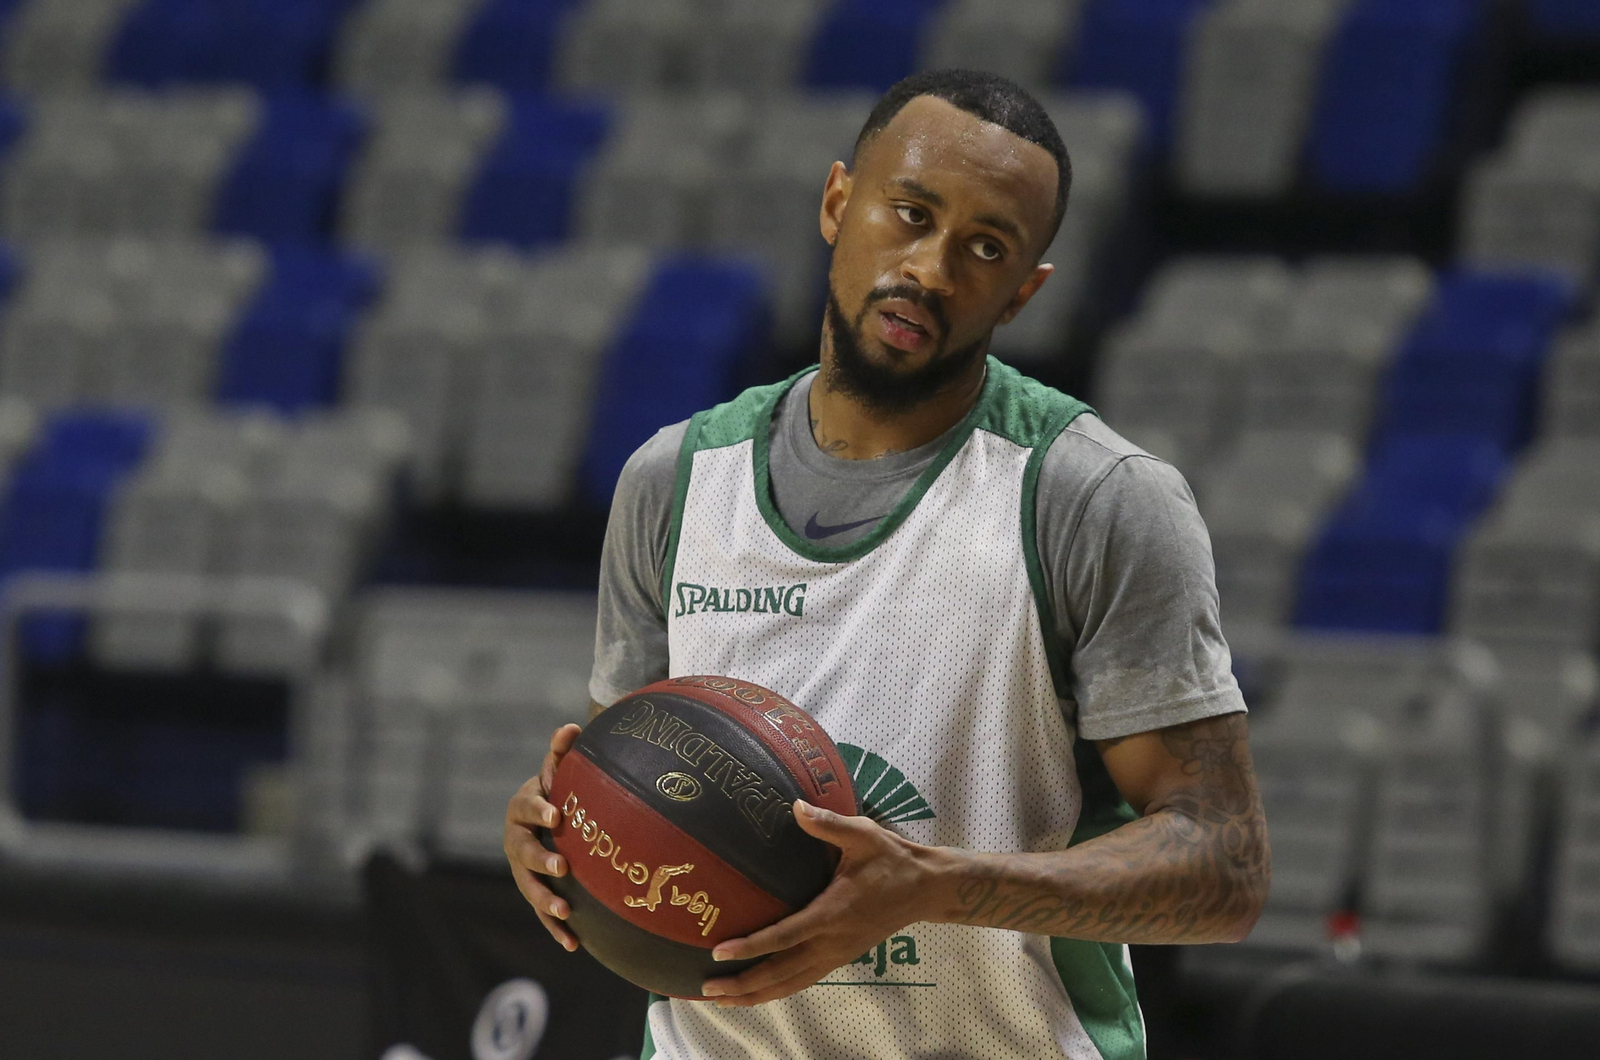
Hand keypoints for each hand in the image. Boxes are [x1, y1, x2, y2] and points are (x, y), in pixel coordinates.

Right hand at [504, 723, 582, 951]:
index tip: (557, 815)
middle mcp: (516, 840)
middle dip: (541, 859)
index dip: (539, 810)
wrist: (549, 817)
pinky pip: (542, 912)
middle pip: (524, 851)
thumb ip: (562, 752)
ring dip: (546, 900)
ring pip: (529, 886)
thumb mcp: (557, 772)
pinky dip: (556, 928)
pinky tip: (574, 944)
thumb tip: (571, 727)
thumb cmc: (558, 791)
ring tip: (565, 910)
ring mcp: (523, 869)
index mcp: (522, 808)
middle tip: (562, 866)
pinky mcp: (536, 891)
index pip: (527, 807)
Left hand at [700, 800, 942, 1005]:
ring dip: (755, 994)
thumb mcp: (863, 834)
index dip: (751, 947)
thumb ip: (828, 823)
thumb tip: (795, 806)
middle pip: (781, 973)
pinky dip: (776, 990)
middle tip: (706, 989)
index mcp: (833, 912)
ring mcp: (837, 954)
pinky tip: (756, 992)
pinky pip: (802, 981)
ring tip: (721, 999)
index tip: (719, 952)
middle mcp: (832, 942)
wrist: (926, 889)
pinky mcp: (840, 958)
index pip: (784, 936)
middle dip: (743, 984)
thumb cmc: (892, 858)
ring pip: (790, 984)